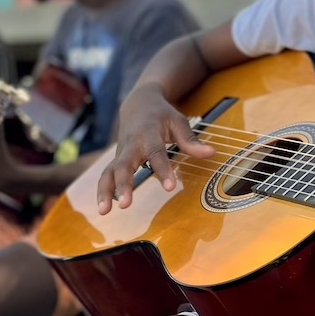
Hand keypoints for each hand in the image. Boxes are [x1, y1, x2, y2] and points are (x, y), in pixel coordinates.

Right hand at [95, 82, 214, 213]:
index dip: (163, 170)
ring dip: (105, 192)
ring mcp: (120, 153)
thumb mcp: (178, 122)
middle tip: (125, 205)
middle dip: (123, 185)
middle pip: (123, 165)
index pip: (155, 153)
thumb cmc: (161, 115)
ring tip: (104, 212)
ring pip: (108, 172)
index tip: (170, 188)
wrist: (138, 103)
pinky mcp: (116, 160)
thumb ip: (191, 140)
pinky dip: (102, 191)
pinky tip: (104, 210)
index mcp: (148, 133)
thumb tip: (211, 153)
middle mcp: (131, 144)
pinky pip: (105, 176)